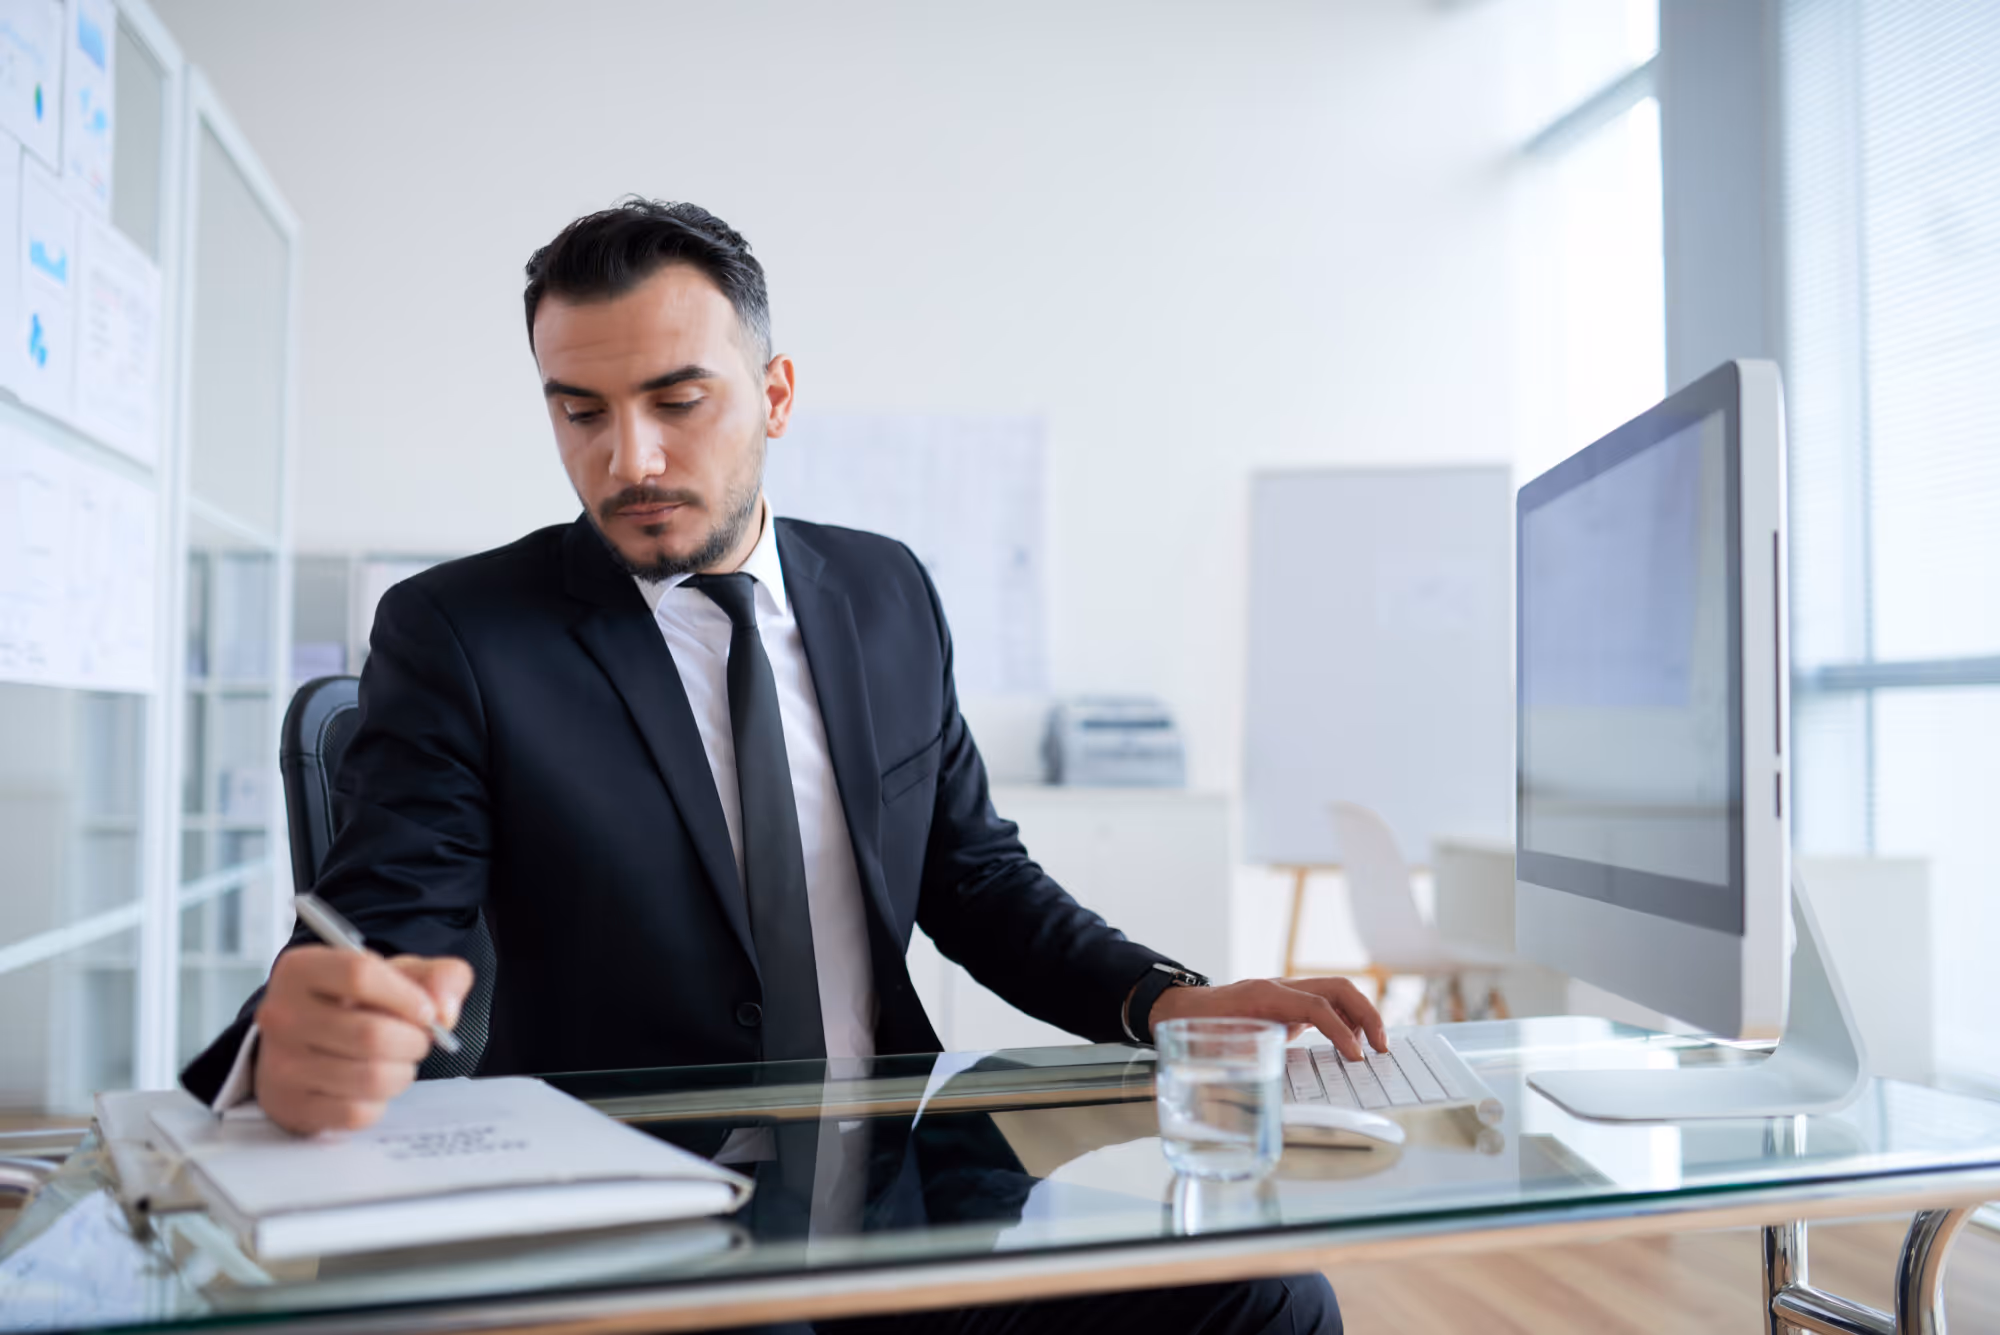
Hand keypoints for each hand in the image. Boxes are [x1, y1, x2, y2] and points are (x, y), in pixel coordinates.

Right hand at [252, 946, 473, 1135]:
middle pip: (371, 1033)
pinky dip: (379, 1103)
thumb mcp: (397, 974)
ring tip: (399, 1062)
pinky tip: (373, 1087)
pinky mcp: (290, 1106)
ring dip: (402, 1073)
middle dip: (413, 1041)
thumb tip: (445, 1010)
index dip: (408, 996)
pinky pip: (356, 1112)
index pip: (360, 973)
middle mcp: (281, 1014)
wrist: (306, 1044)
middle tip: (417, 1040)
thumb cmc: (355, 1002)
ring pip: (370, 1077)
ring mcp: (281, 1063)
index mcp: (301, 969)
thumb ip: (438, 975)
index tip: (427, 1011)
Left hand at [1148, 976, 1386, 1060]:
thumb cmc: (1197, 1030)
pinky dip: (1346, 1019)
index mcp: (1263, 996)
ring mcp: (1285, 992)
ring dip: (1360, 1015)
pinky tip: (1351, 1043)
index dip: (1340, 1031)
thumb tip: (1265, 1096)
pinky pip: (1326, 1003)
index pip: (1315, 1005)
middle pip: (1337, 987)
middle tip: (1381, 1047)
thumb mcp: (1218, 1049)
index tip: (1356, 1057)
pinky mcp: (1288, 1003)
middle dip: (1366, 1013)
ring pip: (1335, 991)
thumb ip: (1246, 1063)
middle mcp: (1279, 987)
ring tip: (1374, 1046)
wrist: (1182, 1009)